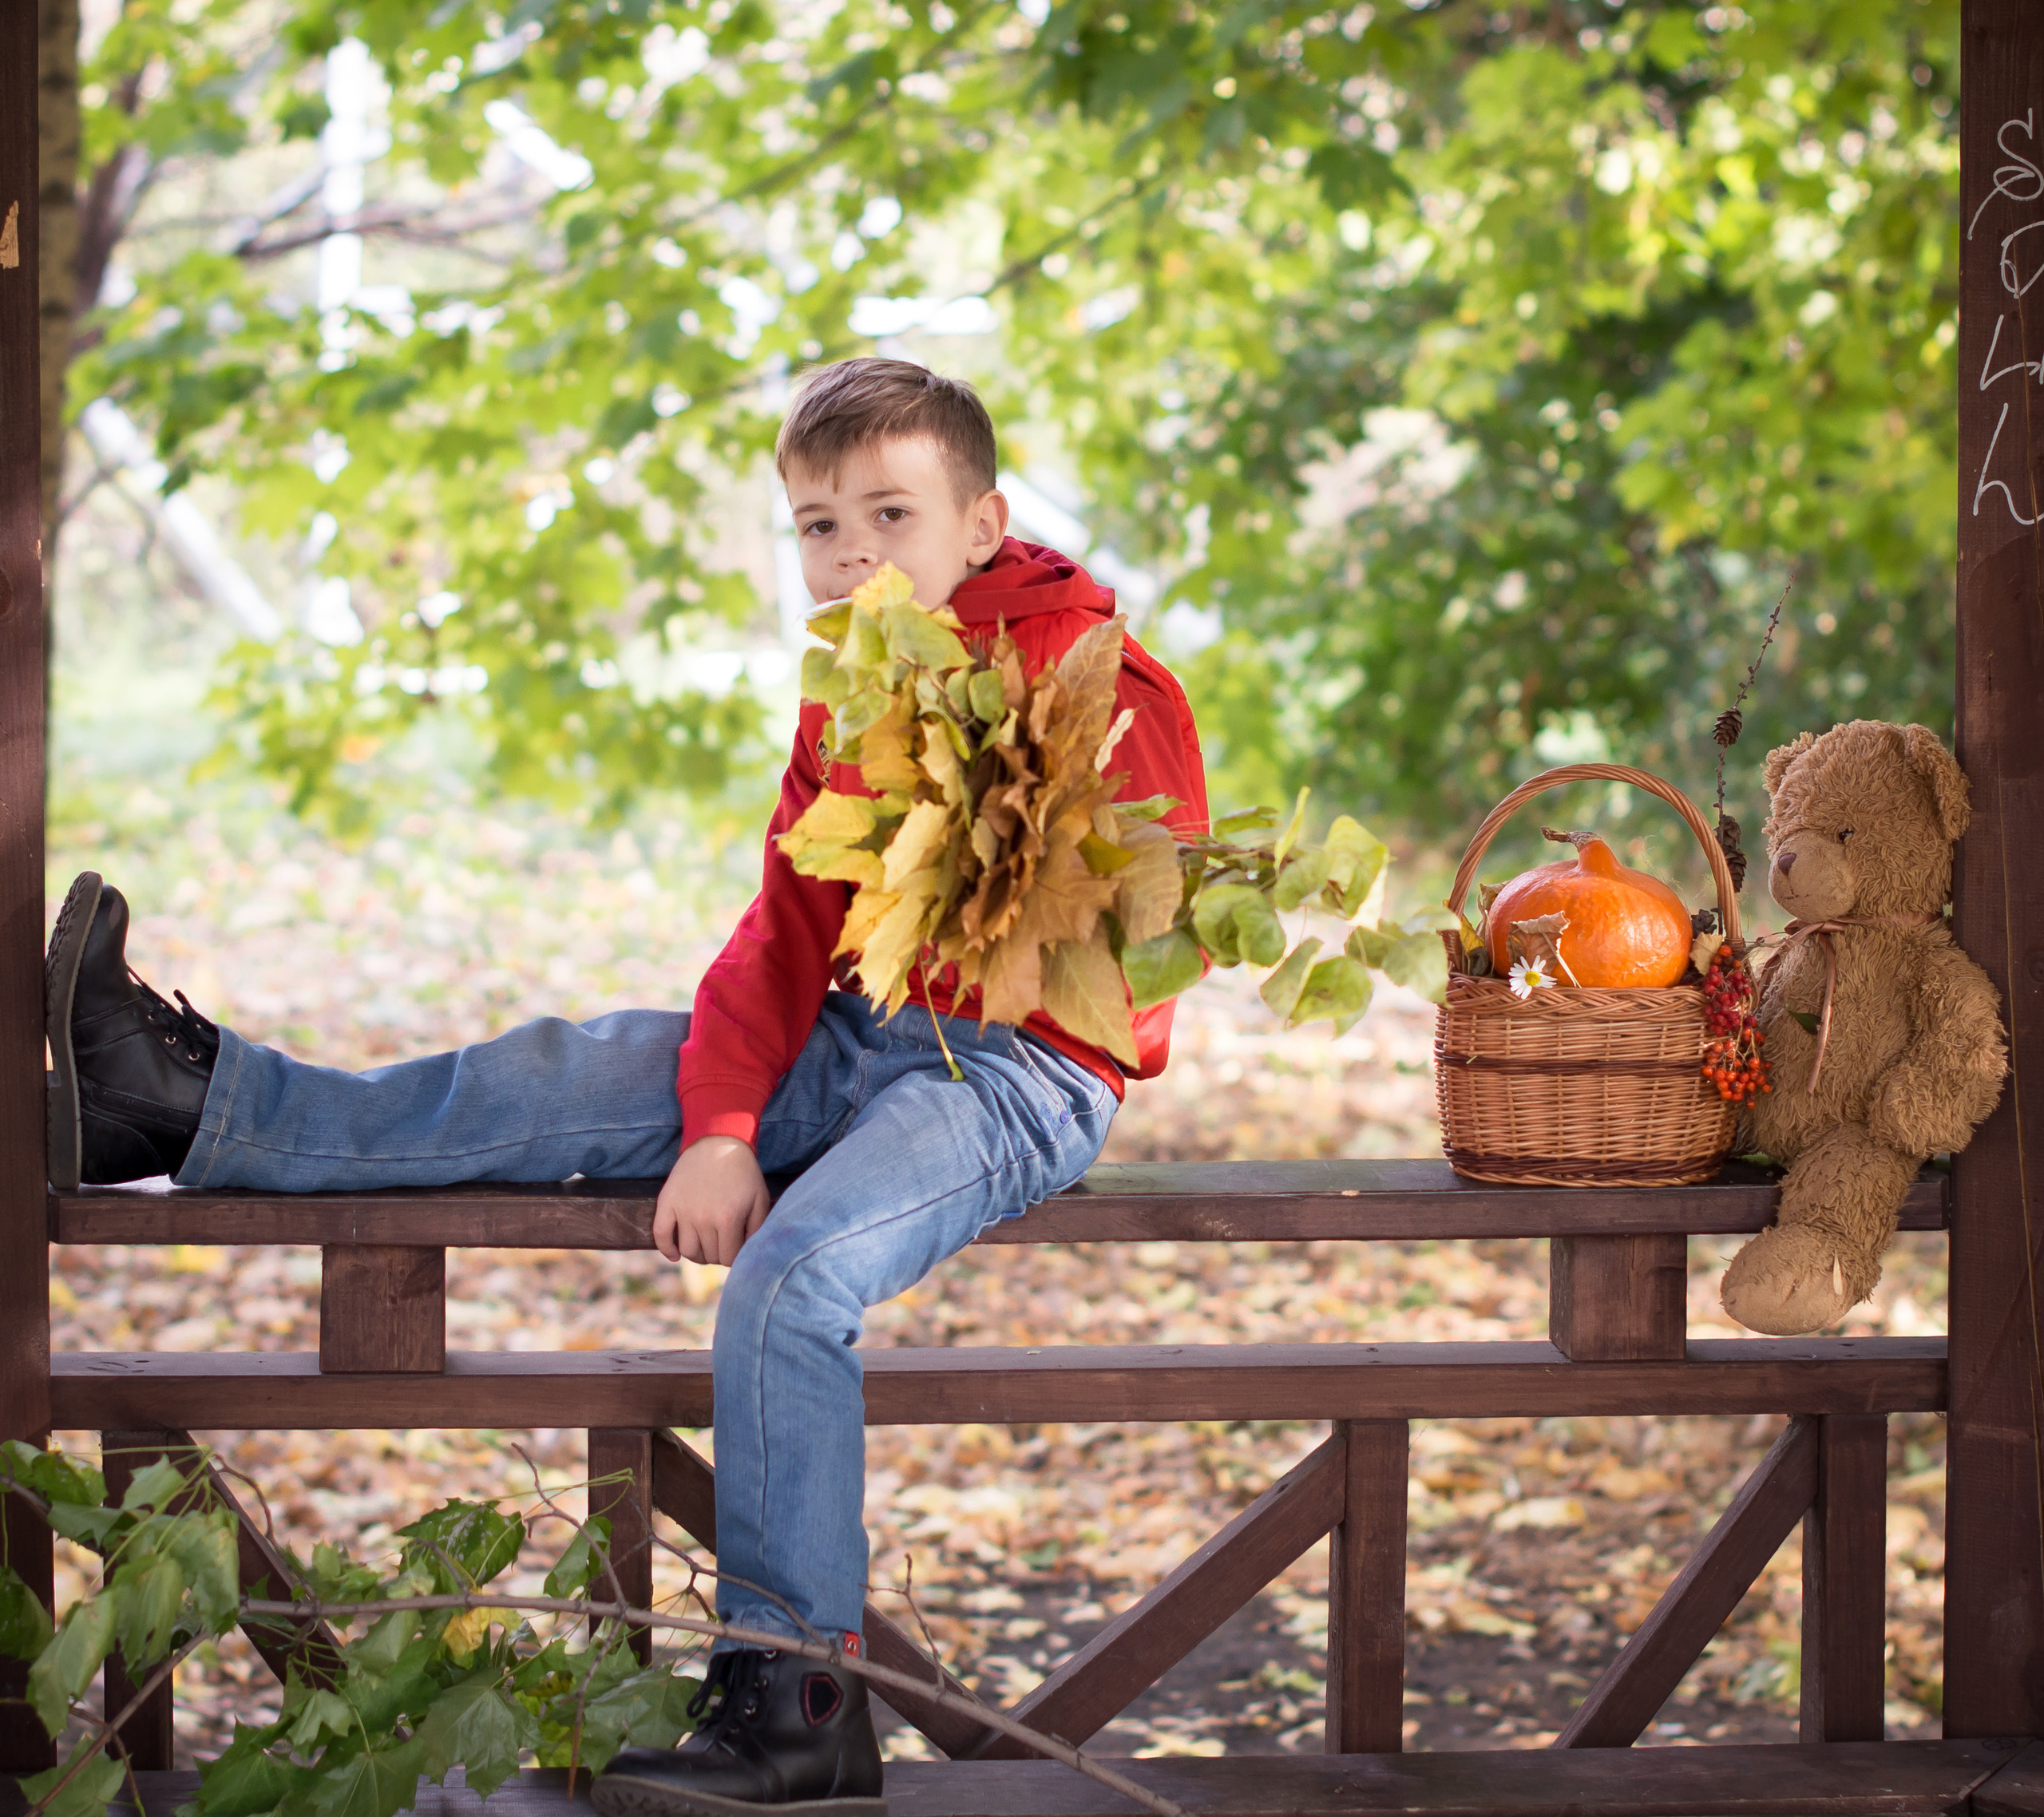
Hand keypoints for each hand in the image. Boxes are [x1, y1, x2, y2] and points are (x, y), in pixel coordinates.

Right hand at [654, 1136, 771, 1266]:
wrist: (719, 1141)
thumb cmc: (743, 1172)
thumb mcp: (759, 1199)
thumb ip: (757, 1229)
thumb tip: (747, 1255)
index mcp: (728, 1218)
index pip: (728, 1258)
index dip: (734, 1257)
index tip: (735, 1248)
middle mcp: (703, 1218)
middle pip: (709, 1256)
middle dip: (718, 1254)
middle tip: (722, 1243)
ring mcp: (683, 1210)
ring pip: (687, 1250)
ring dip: (697, 1254)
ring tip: (705, 1246)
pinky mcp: (667, 1202)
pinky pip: (660, 1235)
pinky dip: (666, 1249)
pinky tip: (674, 1255)